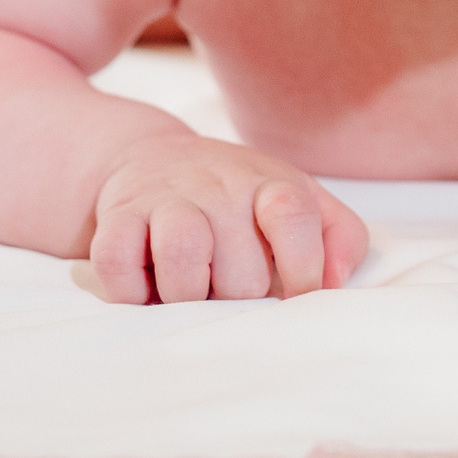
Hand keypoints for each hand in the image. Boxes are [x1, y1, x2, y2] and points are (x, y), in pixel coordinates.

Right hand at [89, 133, 367, 303]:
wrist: (155, 160)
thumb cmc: (240, 200)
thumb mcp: (299, 202)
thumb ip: (340, 237)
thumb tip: (335, 281)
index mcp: (269, 183)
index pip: (292, 215)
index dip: (303, 266)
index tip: (297, 297)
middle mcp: (218, 186)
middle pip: (240, 271)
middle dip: (238, 298)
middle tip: (228, 287)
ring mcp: (166, 198)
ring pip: (182, 260)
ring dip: (188, 296)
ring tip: (192, 293)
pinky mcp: (118, 216)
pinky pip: (118, 264)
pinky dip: (130, 292)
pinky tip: (146, 288)